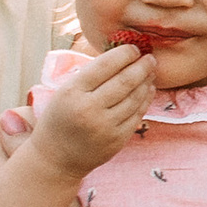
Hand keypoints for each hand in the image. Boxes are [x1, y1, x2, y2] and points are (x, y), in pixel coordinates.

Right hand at [29, 46, 155, 176]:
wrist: (55, 158)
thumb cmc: (60, 118)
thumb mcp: (65, 92)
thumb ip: (89, 76)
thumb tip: (120, 55)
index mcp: (72, 92)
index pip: (104, 66)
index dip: (123, 54)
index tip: (134, 48)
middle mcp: (89, 109)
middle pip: (124, 81)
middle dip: (141, 66)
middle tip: (150, 58)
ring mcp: (105, 126)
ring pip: (134, 98)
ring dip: (146, 81)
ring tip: (151, 71)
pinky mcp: (117, 139)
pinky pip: (137, 114)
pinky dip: (145, 99)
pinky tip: (148, 89)